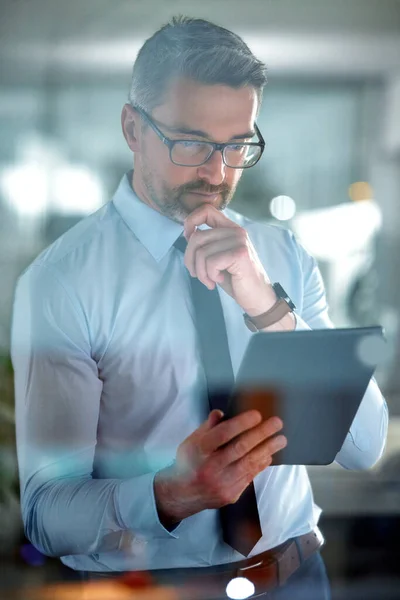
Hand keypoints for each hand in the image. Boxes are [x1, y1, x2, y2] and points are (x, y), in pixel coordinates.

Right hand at [154, 409, 285, 524]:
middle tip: (277, 423)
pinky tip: (269, 454)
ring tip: (281, 439)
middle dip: (262, 433)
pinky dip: (261, 464)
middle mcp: (211, 467)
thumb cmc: (189, 461)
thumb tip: (221, 413)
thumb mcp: (192, 441)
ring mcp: (221, 483)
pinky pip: (250, 476)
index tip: (257, 414)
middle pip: (241, 447)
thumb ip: (208, 427)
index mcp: (199, 450)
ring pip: (249, 463)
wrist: (182, 494)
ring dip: (268, 449)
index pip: (223, 434)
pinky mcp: (230, 495)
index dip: (242, 423)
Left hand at [183, 204, 276, 316]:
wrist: (256, 297)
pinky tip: (219, 280)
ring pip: (201, 253)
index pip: (207, 210)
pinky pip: (210, 263)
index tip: (187, 238)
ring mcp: (239, 241)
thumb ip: (206, 244)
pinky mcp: (240, 254)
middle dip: (190, 260)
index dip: (191, 221)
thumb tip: (188, 234)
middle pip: (197, 237)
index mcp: (230, 229)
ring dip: (201, 272)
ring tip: (210, 281)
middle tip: (197, 274)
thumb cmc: (235, 279)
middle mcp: (236, 231)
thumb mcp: (217, 258)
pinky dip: (210, 276)